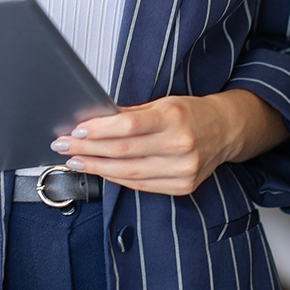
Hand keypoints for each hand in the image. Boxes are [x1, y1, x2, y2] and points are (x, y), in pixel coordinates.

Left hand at [50, 89, 287, 196]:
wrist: (225, 130)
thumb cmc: (190, 113)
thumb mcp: (163, 103)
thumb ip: (131, 113)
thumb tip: (94, 119)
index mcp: (174, 118)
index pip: (129, 126)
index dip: (99, 130)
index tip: (75, 130)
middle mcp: (181, 146)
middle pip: (123, 152)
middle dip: (88, 150)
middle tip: (63, 146)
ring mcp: (183, 170)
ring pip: (128, 172)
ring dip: (96, 167)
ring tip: (75, 161)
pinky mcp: (182, 186)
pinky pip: (141, 184)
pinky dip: (117, 178)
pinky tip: (100, 171)